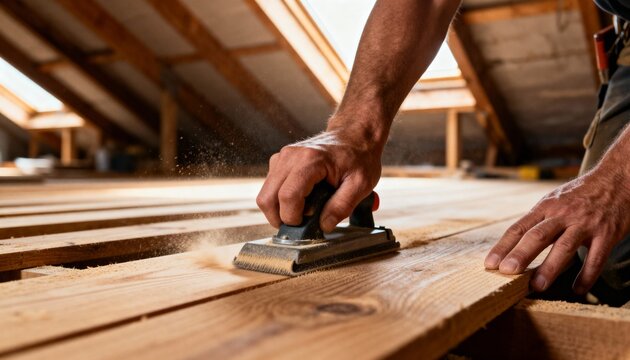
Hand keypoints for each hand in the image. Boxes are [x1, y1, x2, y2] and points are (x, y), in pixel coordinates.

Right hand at [257, 122, 383, 232]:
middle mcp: (290, 156)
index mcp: (310, 160)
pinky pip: (269, 188)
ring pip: (265, 194)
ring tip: (302, 212)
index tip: (306, 225)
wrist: (353, 135)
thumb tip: (324, 225)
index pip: (288, 196)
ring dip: (279, 210)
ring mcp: (282, 157)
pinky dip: (279, 200)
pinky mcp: (279, 161)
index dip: (293, 217)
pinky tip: (299, 200)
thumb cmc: (359, 157)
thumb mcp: (360, 185)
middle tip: (300, 225)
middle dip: (280, 218)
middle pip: (267, 198)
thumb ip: (342, 206)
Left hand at [484, 168, 629, 293]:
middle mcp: (563, 214)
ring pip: (564, 247)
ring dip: (549, 268)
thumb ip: (537, 222)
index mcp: (545, 207)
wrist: (617, 180)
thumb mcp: (554, 201)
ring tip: (537, 286)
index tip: (490, 263)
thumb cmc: (580, 194)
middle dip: (520, 255)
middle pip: (537, 236)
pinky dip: (586, 276)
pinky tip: (577, 289)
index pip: (519, 228)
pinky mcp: (607, 234)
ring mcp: (585, 224)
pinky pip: (595, 258)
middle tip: (506, 272)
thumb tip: (513, 246)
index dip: (503, 246)